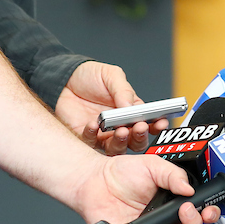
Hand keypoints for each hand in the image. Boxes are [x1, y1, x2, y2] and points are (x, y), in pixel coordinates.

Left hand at [54, 62, 169, 155]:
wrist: (63, 79)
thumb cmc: (89, 76)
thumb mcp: (111, 76)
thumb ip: (123, 91)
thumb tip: (133, 108)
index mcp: (131, 110)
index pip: (149, 122)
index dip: (157, 125)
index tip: (161, 123)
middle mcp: (120, 125)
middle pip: (136, 141)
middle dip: (141, 137)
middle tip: (139, 128)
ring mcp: (104, 133)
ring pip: (118, 148)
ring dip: (121, 142)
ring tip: (120, 130)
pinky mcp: (87, 137)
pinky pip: (93, 143)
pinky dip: (94, 136)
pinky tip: (94, 125)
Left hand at [70, 152, 219, 223]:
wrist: (96, 181)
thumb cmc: (122, 173)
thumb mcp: (153, 166)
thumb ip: (174, 175)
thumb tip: (190, 189)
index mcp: (173, 205)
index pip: (198, 215)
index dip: (207, 216)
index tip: (207, 211)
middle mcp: (165, 222)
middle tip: (188, 216)